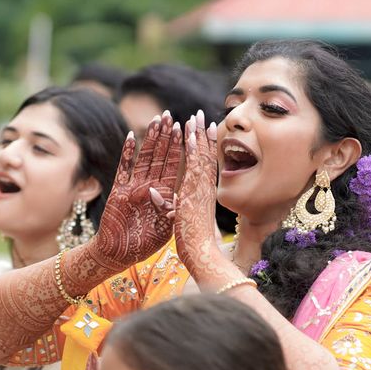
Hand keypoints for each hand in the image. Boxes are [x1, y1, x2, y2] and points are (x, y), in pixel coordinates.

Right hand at [90, 112, 180, 271]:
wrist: (118, 255)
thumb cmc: (142, 244)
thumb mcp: (164, 227)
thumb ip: (168, 209)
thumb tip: (168, 192)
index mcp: (164, 195)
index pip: (174, 166)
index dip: (180, 148)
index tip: (187, 129)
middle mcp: (149, 186)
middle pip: (159, 156)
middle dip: (166, 136)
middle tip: (171, 115)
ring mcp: (133, 187)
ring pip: (144, 157)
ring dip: (151, 139)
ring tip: (156, 119)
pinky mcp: (118, 191)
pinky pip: (124, 169)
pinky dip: (128, 153)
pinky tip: (132, 137)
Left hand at [173, 112, 222, 281]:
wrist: (201, 254)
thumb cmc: (193, 241)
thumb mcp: (182, 218)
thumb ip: (175, 205)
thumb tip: (164, 196)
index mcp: (203, 193)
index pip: (205, 164)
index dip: (205, 146)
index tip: (206, 129)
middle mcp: (204, 188)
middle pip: (205, 156)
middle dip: (203, 134)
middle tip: (202, 115)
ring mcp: (199, 190)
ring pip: (200, 158)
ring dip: (197, 137)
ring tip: (195, 118)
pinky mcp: (193, 193)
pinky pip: (192, 169)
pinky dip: (192, 153)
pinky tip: (189, 138)